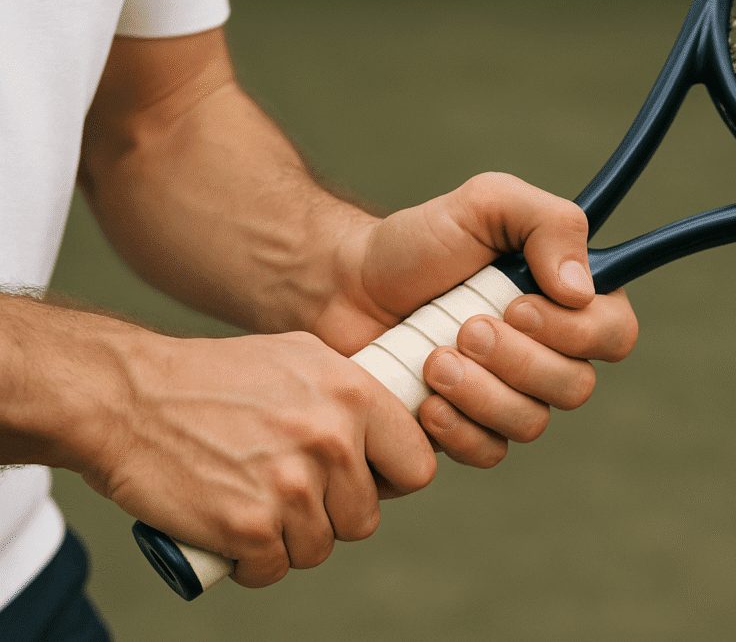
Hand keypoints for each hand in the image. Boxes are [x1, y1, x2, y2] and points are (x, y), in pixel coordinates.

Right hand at [80, 332, 434, 587]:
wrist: (126, 396)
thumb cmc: (212, 378)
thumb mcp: (299, 357)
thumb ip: (350, 394)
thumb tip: (392, 432)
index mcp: (352, 393)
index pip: (417, 465)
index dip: (389, 480)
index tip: (361, 480)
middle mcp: (331, 439)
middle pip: (365, 517)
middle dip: (330, 513)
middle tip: (288, 490)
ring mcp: (292, 485)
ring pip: (320, 547)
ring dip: (289, 538)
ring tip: (254, 501)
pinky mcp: (251, 526)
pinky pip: (274, 569)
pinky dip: (252, 561)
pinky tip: (231, 528)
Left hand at [311, 172, 637, 468]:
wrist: (344, 286)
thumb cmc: (417, 243)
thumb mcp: (485, 204)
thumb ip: (549, 223)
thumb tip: (582, 290)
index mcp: (566, 300)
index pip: (616, 334)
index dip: (576, 332)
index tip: (517, 304)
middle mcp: (549, 352)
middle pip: (576, 386)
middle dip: (517, 360)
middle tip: (464, 329)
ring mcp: (510, 395)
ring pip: (532, 423)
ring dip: (481, 393)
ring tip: (433, 360)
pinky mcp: (469, 429)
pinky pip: (491, 452)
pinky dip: (458, 430)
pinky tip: (425, 401)